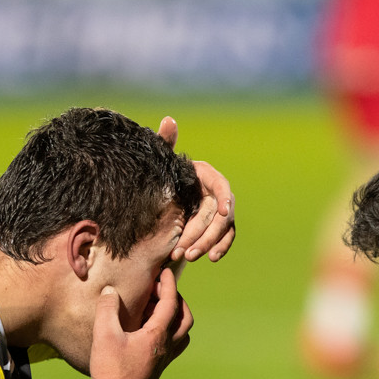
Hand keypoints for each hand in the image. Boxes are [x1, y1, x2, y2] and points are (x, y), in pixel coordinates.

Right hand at [90, 268, 192, 378]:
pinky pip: (173, 345)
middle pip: (184, 318)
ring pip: (182, 333)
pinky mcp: (158, 369)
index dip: (169, 284)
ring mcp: (165, 359)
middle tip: (159, 290)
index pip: (171, 303)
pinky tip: (149, 333)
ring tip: (156, 309)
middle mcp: (167, 346)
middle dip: (176, 300)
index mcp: (158, 335)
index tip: (165, 271)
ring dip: (175, 317)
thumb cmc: (112, 370)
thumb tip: (111, 291)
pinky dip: (168, 332)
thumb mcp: (105, 334)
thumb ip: (108, 309)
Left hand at [157, 116, 235, 262]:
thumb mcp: (160, 163)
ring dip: (208, 243)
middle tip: (186, 250)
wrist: (154, 202)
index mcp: (207, 176)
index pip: (221, 186)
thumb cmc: (159, 178)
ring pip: (222, 229)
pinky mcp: (217, 229)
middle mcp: (216, 194)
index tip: (221, 212)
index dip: (224, 198)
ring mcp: (218, 213)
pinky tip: (210, 258)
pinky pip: (224, 239)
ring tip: (189, 256)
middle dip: (204, 233)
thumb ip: (164, 143)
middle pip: (220, 214)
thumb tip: (169, 120)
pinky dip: (219, 248)